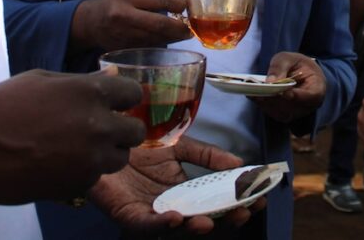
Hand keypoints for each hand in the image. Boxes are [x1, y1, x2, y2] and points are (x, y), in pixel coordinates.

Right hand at [0, 69, 144, 203]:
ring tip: (78, 147)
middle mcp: (97, 126)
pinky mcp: (77, 185)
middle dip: (122, 130)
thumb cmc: (0, 107)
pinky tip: (59, 164)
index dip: (125, 98)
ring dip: (107, 153)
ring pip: (120, 158)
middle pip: (135, 131)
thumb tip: (110, 78)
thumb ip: (81, 82)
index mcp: (89, 92)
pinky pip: (95, 178)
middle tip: (102, 129)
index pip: (133, 93)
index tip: (116, 103)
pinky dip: (84, 172)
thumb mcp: (41, 80)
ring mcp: (90, 159)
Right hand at [70, 0, 191, 50]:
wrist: (92, 21)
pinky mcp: (124, 47)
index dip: (179, 4)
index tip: (187, 6)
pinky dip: (163, 42)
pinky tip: (169, 38)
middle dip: (180, 27)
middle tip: (190, 28)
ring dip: (174, 37)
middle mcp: (123, 14)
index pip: (161, 0)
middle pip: (160, 24)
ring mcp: (122, 34)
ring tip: (183, 33)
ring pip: (156, 38)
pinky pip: (150, 46)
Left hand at [90, 136, 253, 234]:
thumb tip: (240, 164)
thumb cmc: (139, 143)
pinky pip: (146, 225)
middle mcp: (173, 203)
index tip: (259, 198)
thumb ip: (207, 155)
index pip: (216, 200)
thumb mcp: (179, 144)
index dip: (237, 201)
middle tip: (244, 213)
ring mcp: (151, 211)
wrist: (103, 138)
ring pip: (177, 227)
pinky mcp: (128, 215)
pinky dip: (161, 224)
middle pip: (203, 218)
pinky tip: (175, 217)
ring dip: (194, 226)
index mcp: (186, 188)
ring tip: (208, 221)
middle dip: (225, 219)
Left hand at [250, 53, 325, 122]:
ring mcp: (298, 113)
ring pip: (282, 113)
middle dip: (275, 99)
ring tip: (253, 93)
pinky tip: (254, 96)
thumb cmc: (298, 64)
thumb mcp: (290, 58)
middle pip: (292, 107)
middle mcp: (309, 105)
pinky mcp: (286, 115)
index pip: (310, 96)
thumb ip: (281, 67)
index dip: (296, 96)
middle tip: (259, 91)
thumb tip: (270, 82)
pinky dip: (264, 106)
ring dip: (267, 104)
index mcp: (317, 88)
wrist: (302, 73)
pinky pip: (275, 114)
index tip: (283, 92)